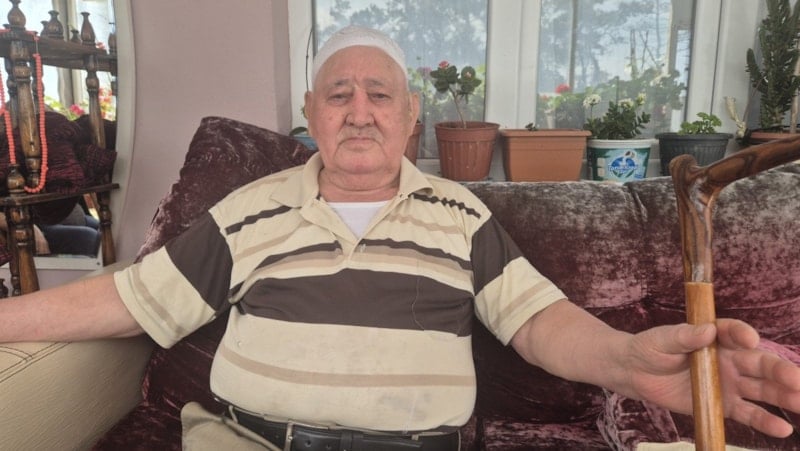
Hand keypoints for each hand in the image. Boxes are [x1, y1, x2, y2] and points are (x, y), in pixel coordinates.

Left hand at [625, 319, 799, 437]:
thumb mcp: (661, 340)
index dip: (742, 334)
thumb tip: (706, 330)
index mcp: (716, 336)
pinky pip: (748, 413)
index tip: (748, 339)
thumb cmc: (650, 348)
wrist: (636, 373)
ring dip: (784, 397)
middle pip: (759, 364)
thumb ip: (684, 336)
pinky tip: (782, 428)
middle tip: (797, 380)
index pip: (734, 333)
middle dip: (780, 371)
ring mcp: (730, 383)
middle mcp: (730, 358)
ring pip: (762, 390)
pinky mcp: (724, 404)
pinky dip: (765, 421)